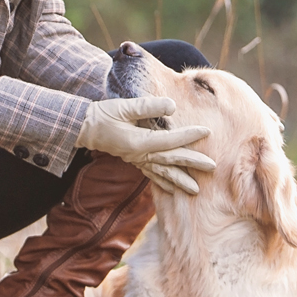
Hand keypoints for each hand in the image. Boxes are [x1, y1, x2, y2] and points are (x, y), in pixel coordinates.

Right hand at [75, 96, 214, 194]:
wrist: (83, 128)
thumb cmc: (103, 115)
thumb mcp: (124, 107)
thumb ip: (148, 106)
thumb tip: (172, 106)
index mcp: (139, 142)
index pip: (170, 140)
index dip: (189, 136)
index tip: (207, 132)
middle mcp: (140, 155)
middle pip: (171, 160)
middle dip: (192, 164)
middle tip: (212, 167)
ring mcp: (137, 160)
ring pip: (163, 172)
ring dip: (180, 180)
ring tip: (197, 190)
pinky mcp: (134, 160)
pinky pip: (151, 175)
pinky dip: (162, 183)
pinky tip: (172, 190)